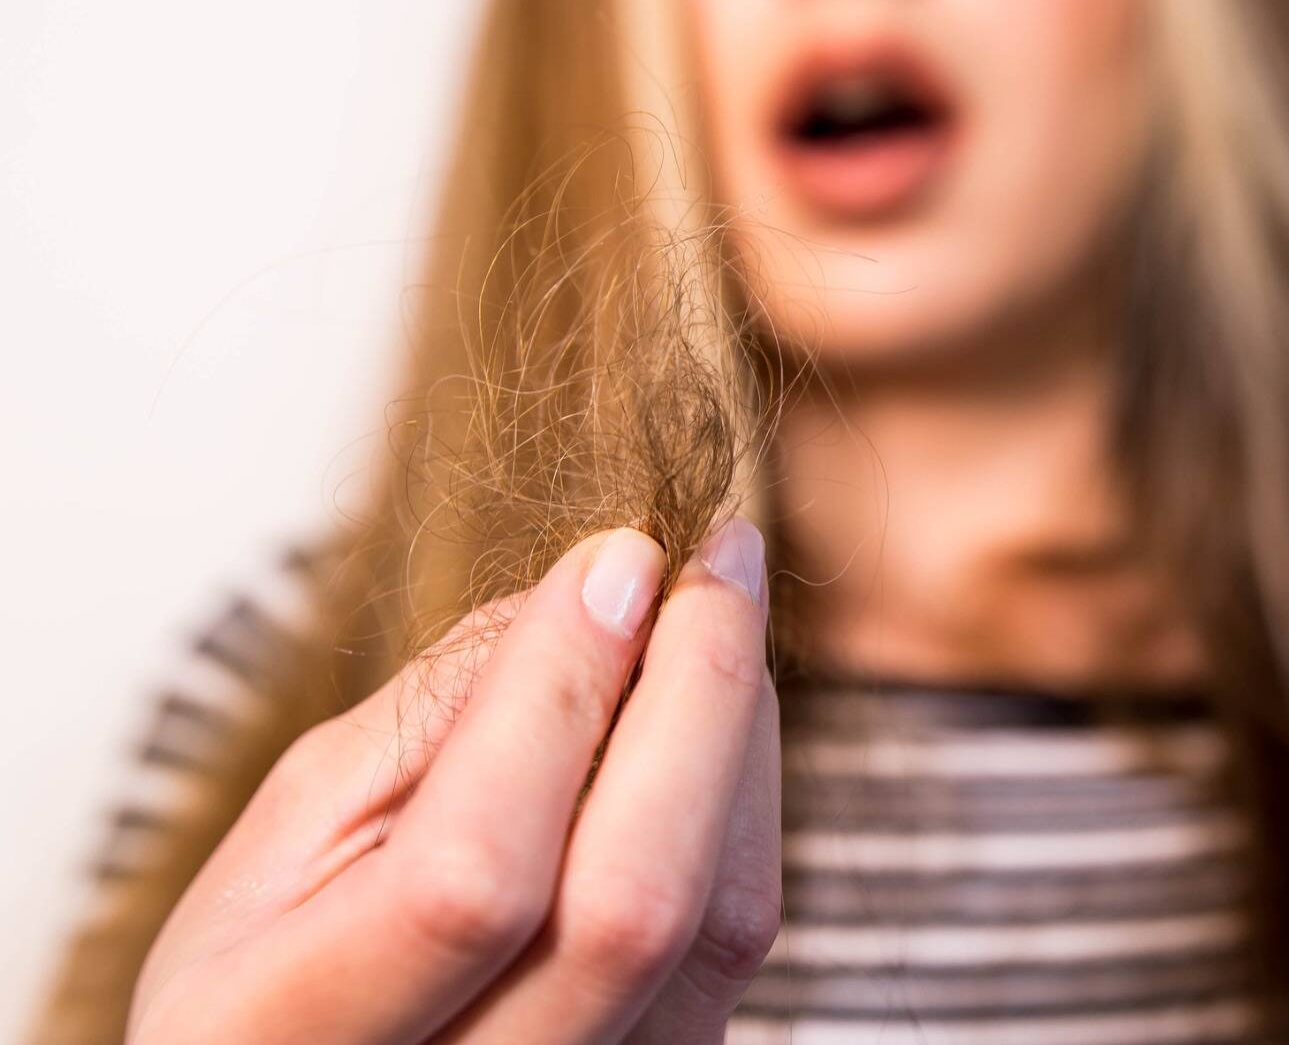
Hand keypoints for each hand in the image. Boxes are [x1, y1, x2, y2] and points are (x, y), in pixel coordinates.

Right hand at [130, 522, 779, 1044]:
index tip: (613, 559)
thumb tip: (595, 592)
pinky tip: (712, 715)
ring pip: (720, 917)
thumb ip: (429, 718)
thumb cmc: (282, 957)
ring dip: (737, 732)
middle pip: (633, 908)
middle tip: (718, 554)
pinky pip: (740, 926)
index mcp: (292, 1038)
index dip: (557, 700)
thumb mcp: (293, 831)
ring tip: (713, 613)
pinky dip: (743, 793)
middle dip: (695, 697)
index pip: (473, 875)